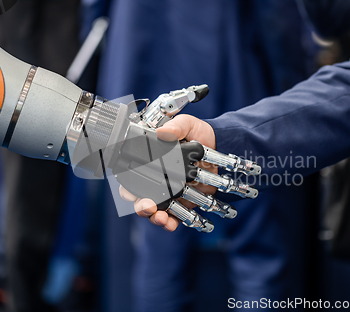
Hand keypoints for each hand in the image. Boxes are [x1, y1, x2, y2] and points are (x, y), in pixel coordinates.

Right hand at [119, 114, 216, 230]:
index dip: (127, 186)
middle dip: (140, 206)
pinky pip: (173, 217)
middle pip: (138, 198)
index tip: (130, 191)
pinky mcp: (183, 201)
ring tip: (160, 217)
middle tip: (147, 206)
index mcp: (151, 161)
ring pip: (154, 210)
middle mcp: (156, 179)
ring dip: (154, 217)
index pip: (130, 176)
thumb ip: (177, 125)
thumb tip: (163, 132)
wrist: (222, 146)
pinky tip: (171, 223)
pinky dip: (170, 223)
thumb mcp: (188, 124)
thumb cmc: (199, 134)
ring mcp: (169, 192)